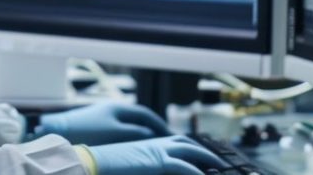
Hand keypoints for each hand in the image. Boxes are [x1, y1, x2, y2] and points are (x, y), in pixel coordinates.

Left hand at [35, 102, 170, 144]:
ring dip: (140, 137)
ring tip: (151, 150)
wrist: (59, 131)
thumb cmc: (88, 131)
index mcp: (119, 108)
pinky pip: (118, 134)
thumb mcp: (117, 133)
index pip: (146, 115)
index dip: (160, 126)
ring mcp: (103, 119)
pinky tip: (130, 152)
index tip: (172, 137)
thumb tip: (152, 135)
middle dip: (152, 131)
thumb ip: (137, 133)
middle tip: (165, 143)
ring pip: (128, 128)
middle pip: (138, 120)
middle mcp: (112, 111)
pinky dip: (128, 141)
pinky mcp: (95, 130)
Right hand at [89, 136, 225, 174]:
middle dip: (202, 150)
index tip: (199, 152)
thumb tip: (146, 166)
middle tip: (217, 160)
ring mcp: (156, 150)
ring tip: (220, 168)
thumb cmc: (103, 166)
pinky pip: (184, 167)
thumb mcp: (127, 164)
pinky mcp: (157, 161)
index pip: (172, 141)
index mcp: (145, 144)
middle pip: (184, 142)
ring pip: (189, 151)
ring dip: (207, 159)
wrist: (92, 162)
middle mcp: (153, 143)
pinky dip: (197, 172)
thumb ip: (141, 164)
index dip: (187, 146)